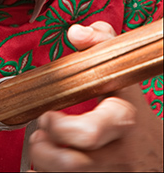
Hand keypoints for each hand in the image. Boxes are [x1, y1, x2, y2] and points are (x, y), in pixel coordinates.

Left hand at [28, 21, 162, 171]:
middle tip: (39, 133)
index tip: (48, 115)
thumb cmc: (132, 108)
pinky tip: (47, 165)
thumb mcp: (123, 71)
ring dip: (44, 163)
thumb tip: (75, 33)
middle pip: (72, 163)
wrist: (156, 150)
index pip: (88, 132)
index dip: (59, 126)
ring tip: (42, 146)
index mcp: (122, 119)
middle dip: (44, 149)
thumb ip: (101, 42)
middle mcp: (118, 153)